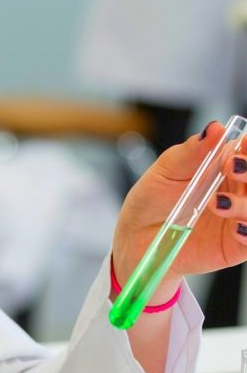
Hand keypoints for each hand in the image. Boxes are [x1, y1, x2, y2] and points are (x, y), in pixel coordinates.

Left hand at [112, 121, 246, 303]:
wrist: (136, 237)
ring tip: (218, 204)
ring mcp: (239, 216)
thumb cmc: (151, 200)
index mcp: (227, 164)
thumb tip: (213, 128)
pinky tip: (236, 229)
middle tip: (230, 168)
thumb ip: (192, 151)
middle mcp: (239, 189)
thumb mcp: (167, 171)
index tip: (238, 149)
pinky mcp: (236, 245)